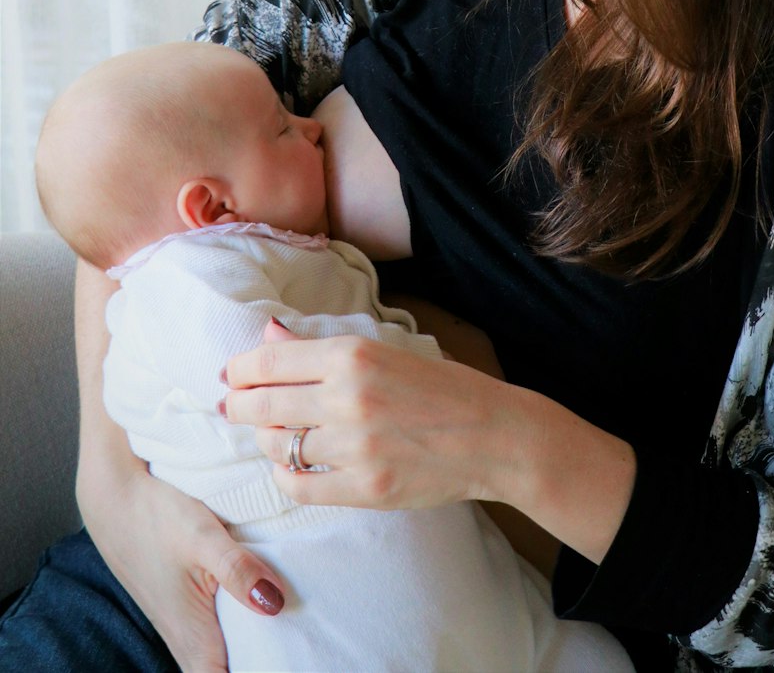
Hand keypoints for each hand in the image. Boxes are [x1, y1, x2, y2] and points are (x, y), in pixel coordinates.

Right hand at [80, 467, 285, 672]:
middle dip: (262, 664)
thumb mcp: (204, 538)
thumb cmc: (156, 518)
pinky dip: (240, 632)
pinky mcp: (184, 610)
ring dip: (252, 652)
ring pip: (222, 657)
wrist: (115, 499)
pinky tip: (261, 611)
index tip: (292, 663)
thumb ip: (238, 570)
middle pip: (229, 672)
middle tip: (301, 650)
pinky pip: (216, 636)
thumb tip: (275, 604)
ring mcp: (184, 627)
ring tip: (293, 638)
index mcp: (194, 639)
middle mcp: (187, 642)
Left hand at [223, 322, 513, 512]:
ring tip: (271, 435)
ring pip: (279, 446)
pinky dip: (286, 476)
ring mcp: (356, 446)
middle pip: (264, 404)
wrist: (494, 435)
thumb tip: (268, 333)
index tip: (232, 375)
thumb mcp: (384, 351)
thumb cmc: (442, 388)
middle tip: (234, 406)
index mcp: (354, 354)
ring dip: (267, 440)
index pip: (269, 361)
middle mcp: (349, 397)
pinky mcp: (365, 487)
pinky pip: (300, 486)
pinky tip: (292, 466)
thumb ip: (321, 346)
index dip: (240, 370)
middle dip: (240, 405)